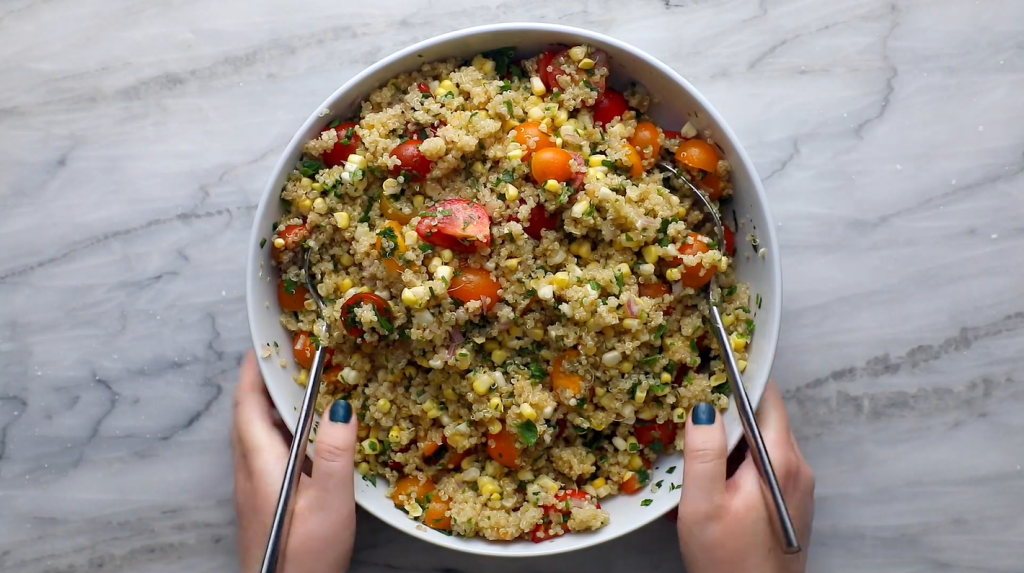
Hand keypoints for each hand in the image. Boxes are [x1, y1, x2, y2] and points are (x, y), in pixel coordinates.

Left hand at [232, 351, 357, 572]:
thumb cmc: (306, 554)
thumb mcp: (331, 500)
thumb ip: (335, 451)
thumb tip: (340, 404)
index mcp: (261, 463)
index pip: (248, 404)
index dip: (252, 371)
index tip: (261, 343)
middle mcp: (248, 472)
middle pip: (246, 416)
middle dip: (259, 383)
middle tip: (281, 358)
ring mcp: (250, 489)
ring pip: (252, 435)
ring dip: (266, 407)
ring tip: (291, 388)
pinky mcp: (259, 502)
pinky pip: (261, 452)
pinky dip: (274, 430)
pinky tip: (298, 437)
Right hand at [676, 382, 814, 572]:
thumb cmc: (728, 562)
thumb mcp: (702, 505)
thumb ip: (703, 452)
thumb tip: (704, 405)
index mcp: (780, 460)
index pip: (766, 397)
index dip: (738, 377)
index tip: (709, 366)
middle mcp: (797, 467)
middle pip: (764, 418)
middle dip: (727, 410)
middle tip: (689, 408)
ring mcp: (797, 486)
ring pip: (761, 442)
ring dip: (729, 440)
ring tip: (693, 452)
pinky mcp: (790, 502)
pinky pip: (763, 465)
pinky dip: (737, 464)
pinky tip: (710, 484)